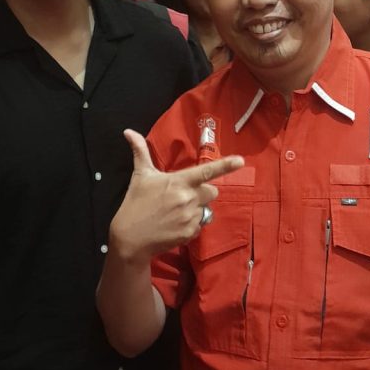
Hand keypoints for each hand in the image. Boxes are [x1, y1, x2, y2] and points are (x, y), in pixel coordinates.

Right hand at [110, 130, 243, 260]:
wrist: (130, 239)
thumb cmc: (135, 203)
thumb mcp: (140, 176)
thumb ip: (140, 152)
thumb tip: (128, 131)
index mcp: (179, 182)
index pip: (206, 172)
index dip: (225, 165)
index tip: (241, 161)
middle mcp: (188, 199)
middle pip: (212, 191)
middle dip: (203, 192)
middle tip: (184, 196)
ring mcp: (191, 217)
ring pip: (207, 209)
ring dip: (198, 209)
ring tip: (178, 212)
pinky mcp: (191, 234)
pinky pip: (201, 225)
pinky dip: (192, 225)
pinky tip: (176, 225)